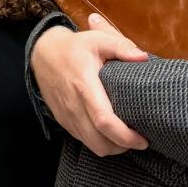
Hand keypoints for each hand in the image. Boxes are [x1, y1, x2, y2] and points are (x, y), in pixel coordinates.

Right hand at [31, 14, 148, 156]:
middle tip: (139, 139)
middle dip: (122, 147)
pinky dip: (98, 141)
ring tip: (125, 136)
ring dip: (111, 146)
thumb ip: (121, 46)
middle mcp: (74, 106)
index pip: (104, 121)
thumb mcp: (98, 39)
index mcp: (85, 85)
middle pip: (99, 142)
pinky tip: (108, 131)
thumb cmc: (74, 47)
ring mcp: (67, 116)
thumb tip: (144, 58)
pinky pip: (83, 140)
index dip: (125, 136)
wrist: (43, 53)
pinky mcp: (63, 121)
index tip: (143, 139)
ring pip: (92, 146)